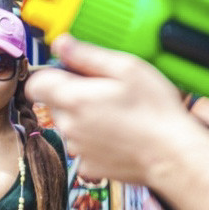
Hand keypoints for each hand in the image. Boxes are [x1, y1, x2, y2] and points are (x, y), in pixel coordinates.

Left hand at [25, 34, 196, 183]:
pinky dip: (94, 140)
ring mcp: (77, 149)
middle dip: (72, 94)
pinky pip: (82, 146)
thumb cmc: (155, 110)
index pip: (35, 84)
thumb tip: (60, 43)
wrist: (173, 155)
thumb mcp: (126, 68)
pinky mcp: (89, 166)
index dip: (50, 75)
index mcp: (73, 99)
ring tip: (117, 114)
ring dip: (84, 117)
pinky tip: (118, 134)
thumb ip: (87, 55)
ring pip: (69, 125)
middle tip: (106, 91)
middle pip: (54, 104)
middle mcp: (69, 126)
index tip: (69, 72)